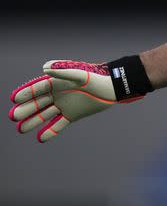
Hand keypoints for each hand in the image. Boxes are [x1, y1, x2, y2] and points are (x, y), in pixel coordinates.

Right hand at [9, 60, 142, 142]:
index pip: (38, 88)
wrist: (113, 89)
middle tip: (14, 116)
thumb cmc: (97, 77)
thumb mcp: (80, 73)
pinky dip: (50, 131)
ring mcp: (64, 105)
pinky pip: (58, 125)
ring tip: (20, 129)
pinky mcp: (71, 115)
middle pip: (37, 103)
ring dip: (33, 122)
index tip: (15, 98)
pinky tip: (40, 138)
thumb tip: (44, 68)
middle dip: (25, 109)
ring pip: (44, 115)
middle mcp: (58, 94)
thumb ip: (62, 71)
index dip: (26, 93)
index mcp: (57, 82)